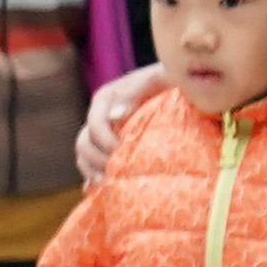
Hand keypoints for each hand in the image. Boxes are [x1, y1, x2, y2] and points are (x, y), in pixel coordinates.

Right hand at [75, 62, 165, 182]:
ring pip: (84, 155)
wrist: (182, 88)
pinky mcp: (108, 146)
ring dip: (92, 171)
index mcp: (107, 97)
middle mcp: (100, 115)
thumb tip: (116, 116)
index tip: (120, 151)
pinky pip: (91, 164)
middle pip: (84, 142)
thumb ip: (138, 91)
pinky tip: (102, 189)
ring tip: (108, 184)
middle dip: (97, 159)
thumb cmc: (175, 79)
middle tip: (117, 172)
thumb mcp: (161, 77)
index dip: (104, 140)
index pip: (95, 122)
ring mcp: (103, 132)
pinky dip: (93, 177)